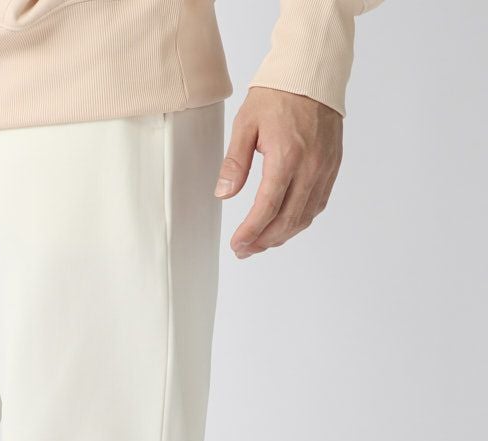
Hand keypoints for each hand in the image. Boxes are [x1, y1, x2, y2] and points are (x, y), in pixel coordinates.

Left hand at [214, 87, 343, 258]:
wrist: (312, 72)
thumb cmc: (277, 94)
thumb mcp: (245, 123)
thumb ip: (235, 162)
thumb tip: (224, 193)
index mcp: (287, 155)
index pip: (267, 207)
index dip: (251, 232)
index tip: (237, 244)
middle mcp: (310, 165)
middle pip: (287, 220)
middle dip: (263, 241)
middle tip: (243, 250)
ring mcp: (325, 167)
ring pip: (305, 217)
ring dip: (281, 236)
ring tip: (260, 243)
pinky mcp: (333, 166)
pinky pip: (317, 204)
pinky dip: (299, 221)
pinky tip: (283, 225)